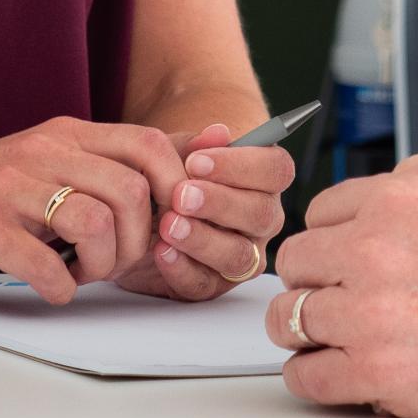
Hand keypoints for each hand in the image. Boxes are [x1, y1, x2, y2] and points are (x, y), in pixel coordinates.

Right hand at [0, 117, 187, 303]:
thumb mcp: (58, 163)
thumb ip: (125, 158)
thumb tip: (212, 141)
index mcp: (68, 133)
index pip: (149, 145)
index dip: (173, 190)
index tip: (162, 226)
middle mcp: (44, 149)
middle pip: (130, 191)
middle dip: (137, 242)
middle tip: (115, 262)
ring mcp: (11, 185)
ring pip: (95, 223)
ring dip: (102, 266)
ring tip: (83, 274)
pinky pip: (43, 262)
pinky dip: (59, 286)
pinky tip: (52, 287)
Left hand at [119, 122, 295, 301]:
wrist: (141, 212)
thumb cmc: (170, 175)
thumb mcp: (176, 153)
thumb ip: (196, 144)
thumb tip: (218, 133)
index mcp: (264, 179)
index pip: (276, 170)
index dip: (241, 165)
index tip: (197, 162)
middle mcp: (262, 219)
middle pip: (261, 214)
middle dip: (220, 203)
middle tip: (181, 195)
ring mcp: (243, 254)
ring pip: (238, 254)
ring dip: (202, 239)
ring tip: (169, 225)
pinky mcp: (214, 284)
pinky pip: (205, 284)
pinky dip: (182, 269)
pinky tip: (161, 251)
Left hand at [264, 153, 417, 417]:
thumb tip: (381, 183)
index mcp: (395, 203)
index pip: (318, 215)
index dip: (332, 238)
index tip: (342, 260)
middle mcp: (374, 255)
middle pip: (296, 266)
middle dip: (313, 280)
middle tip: (334, 298)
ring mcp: (372, 317)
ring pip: (288, 321)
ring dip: (305, 330)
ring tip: (331, 338)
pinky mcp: (381, 375)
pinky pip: (309, 377)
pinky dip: (312, 377)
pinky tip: (334, 373)